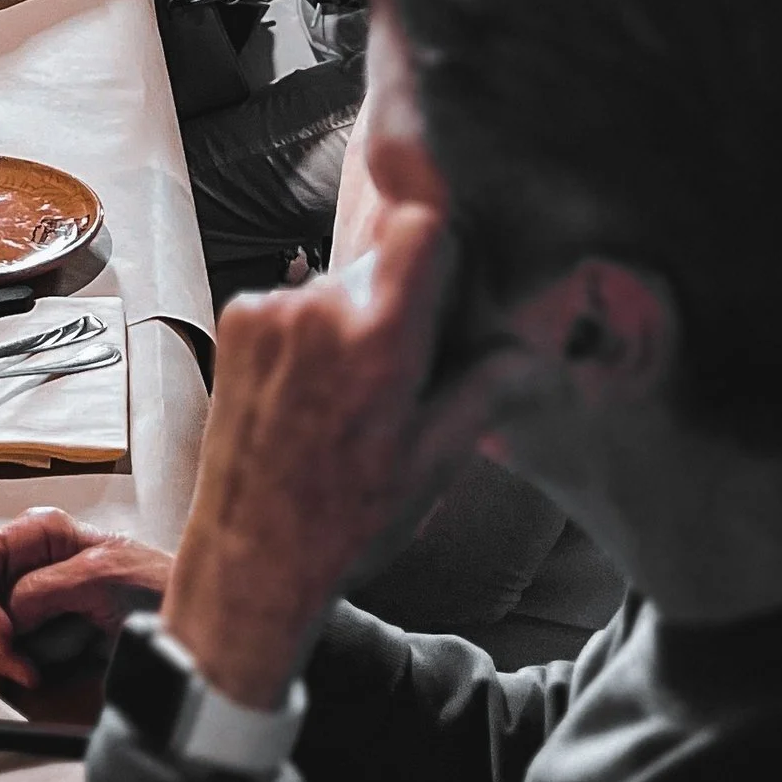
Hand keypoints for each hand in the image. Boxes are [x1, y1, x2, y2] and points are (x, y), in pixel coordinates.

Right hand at [0, 507, 169, 690]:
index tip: (3, 634)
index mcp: (35, 537)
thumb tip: (7, 616)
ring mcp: (26, 609)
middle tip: (22, 666)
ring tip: (36, 674)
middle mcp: (23, 569)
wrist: (192, 631)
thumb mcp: (104, 576)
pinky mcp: (34, 644)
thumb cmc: (159, 588)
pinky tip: (38, 678)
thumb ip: (48, 588)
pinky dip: (8, 675)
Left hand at [162, 202, 497, 709]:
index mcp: (375, 337)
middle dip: (412, 304)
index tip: (455, 250)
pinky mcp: (236, 322)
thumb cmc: (347, 520)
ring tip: (356, 402)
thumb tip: (544, 359)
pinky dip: (317, 334)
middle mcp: (315, 309)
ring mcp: (267, 311)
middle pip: (388, 264)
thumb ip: (492, 388)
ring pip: (342, 286)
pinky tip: (315, 397)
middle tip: (413, 376)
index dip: (443, 225)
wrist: (250, 557)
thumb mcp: (437, 462)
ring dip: (361, 322)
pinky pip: (299, 304)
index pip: (420, 225)